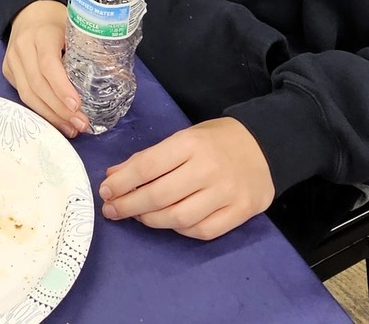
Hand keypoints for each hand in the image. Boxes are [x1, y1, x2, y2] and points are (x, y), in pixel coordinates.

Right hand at [3, 0, 88, 137]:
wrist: (29, 10)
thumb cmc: (56, 20)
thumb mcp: (75, 27)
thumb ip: (93, 49)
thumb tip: (121, 77)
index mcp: (42, 34)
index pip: (48, 64)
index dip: (61, 88)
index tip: (77, 106)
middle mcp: (23, 47)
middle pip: (37, 84)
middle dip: (59, 109)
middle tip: (81, 124)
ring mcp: (12, 60)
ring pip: (27, 94)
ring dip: (50, 115)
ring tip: (71, 128)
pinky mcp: (8, 70)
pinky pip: (23, 94)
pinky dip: (40, 110)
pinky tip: (57, 120)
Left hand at [99, 117, 274, 239]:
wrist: (263, 145)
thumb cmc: (214, 140)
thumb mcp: (181, 137)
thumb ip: (149, 157)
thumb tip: (113, 175)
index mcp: (189, 144)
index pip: (147, 166)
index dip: (121, 183)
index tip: (105, 191)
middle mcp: (208, 168)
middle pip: (159, 196)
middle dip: (129, 206)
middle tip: (112, 210)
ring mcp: (226, 193)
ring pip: (179, 218)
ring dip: (151, 220)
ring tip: (137, 216)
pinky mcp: (241, 212)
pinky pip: (202, 231)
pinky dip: (180, 230)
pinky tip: (168, 222)